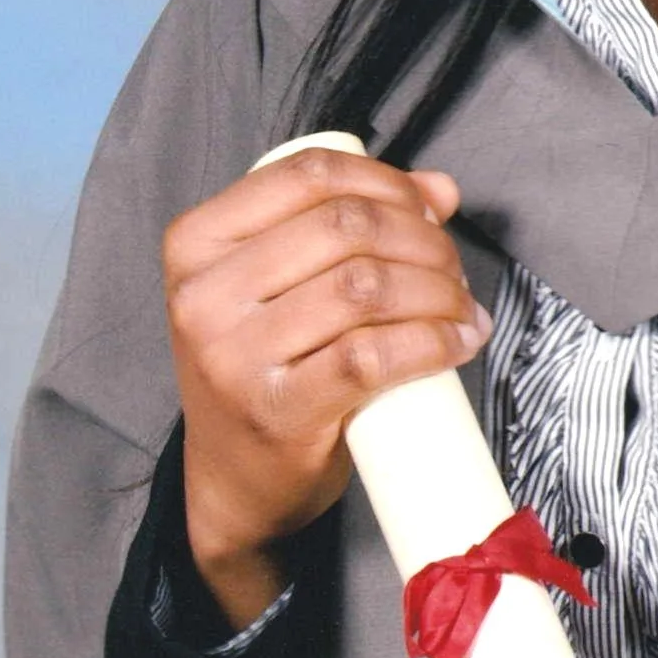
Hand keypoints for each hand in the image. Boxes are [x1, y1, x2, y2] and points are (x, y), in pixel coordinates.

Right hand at [164, 144, 488, 628]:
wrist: (234, 482)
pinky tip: (458, 342)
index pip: (308, 175)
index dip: (387, 182)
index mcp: (196, 243)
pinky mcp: (278, 411)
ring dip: (438, 290)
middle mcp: (204, 295)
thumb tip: (440, 189)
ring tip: (461, 308)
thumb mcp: (280, 286)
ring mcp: (233, 356)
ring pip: (365, 287)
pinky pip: (373, 356)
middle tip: (451, 269)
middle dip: (422, 239)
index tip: (428, 211)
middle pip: (346, 227)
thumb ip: (344, 225)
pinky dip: (432, 341)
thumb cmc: (265, 370)